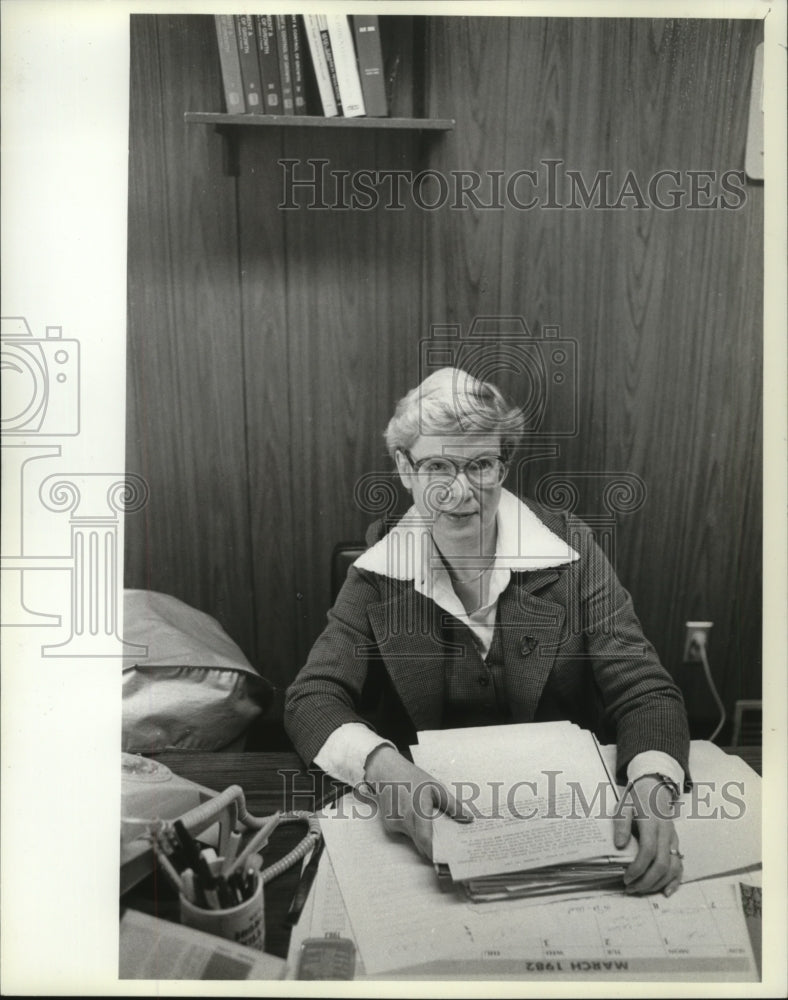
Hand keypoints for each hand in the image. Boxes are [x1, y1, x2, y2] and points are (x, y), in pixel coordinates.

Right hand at [363, 745, 471, 859]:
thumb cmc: (413, 778)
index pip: (425, 839)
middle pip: (420, 843)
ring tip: (430, 825)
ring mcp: (395, 824)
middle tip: (445, 845)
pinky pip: (405, 834)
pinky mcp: (390, 825)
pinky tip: (415, 817)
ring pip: (413, 839)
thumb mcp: (436, 787)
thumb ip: (453, 805)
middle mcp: (404, 819)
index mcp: (418, 810)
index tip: (446, 859)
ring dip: (422, 836)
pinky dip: (413, 830)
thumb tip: (468, 818)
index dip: (434, 852)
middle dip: (432, 846)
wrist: (387, 772)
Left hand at [613, 774, 682, 896]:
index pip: (648, 851)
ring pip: (673, 868)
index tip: (626, 878)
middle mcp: (666, 834)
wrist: (653, 791)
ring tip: (640, 890)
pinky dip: (674, 881)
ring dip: (657, 883)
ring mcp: (673, 840)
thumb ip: (621, 824)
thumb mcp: (623, 807)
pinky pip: (680, 866)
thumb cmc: (635, 801)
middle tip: (630, 888)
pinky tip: (666, 892)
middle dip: (646, 881)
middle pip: (662, 864)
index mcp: (652, 824)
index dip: (638, 868)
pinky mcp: (676, 845)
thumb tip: (619, 845)